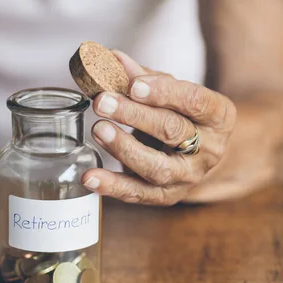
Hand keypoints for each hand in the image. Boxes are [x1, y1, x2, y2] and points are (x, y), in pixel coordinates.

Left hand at [81, 50, 236, 204]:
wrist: (200, 154)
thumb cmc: (181, 116)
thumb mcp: (171, 92)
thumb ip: (143, 77)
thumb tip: (112, 59)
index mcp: (218, 116)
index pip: (195, 101)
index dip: (164, 92)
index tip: (134, 85)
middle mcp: (208, 149)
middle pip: (172, 131)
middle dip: (134, 116)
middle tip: (103, 102)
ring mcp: (188, 176)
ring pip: (156, 167)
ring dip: (123, 148)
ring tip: (98, 130)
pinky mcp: (165, 196)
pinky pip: (137, 193)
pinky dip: (111, 186)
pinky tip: (90, 176)